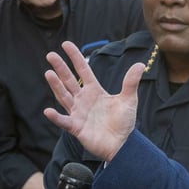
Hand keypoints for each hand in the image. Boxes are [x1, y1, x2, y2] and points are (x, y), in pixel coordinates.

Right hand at [43, 41, 143, 161]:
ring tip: (48, 73)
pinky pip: (64, 121)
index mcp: (95, 91)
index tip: (66, 44)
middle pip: (69, 81)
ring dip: (56, 86)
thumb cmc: (123, 121)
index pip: (83, 70)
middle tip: (50, 55)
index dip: (75, 57)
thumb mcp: (129, 99)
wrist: (122, 143)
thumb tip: (140, 64)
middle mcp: (83, 100)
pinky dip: (56, 117)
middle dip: (61, 68)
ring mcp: (78, 113)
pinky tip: (48, 111)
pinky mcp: (76, 127)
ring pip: (64, 97)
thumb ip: (130, 82)